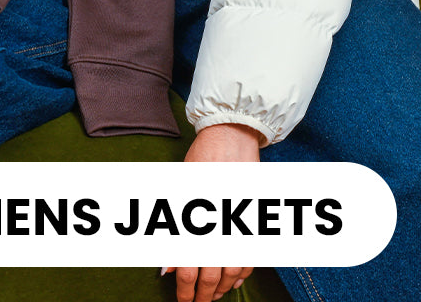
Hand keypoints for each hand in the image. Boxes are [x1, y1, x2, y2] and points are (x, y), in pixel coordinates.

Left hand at [162, 123, 262, 301]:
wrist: (232, 135)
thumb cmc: (201, 159)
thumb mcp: (180, 190)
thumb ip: (172, 229)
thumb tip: (165, 268)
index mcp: (199, 218)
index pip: (189, 268)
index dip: (184, 290)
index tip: (181, 301)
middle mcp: (221, 225)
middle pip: (212, 276)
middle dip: (202, 295)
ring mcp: (240, 223)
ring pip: (233, 272)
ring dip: (222, 288)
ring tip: (212, 297)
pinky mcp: (255, 220)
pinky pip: (251, 258)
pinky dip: (242, 275)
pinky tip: (234, 282)